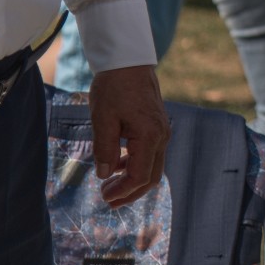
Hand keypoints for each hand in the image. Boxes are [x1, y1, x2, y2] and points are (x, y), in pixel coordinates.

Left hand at [89, 65, 169, 207]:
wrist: (128, 62)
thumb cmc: (114, 87)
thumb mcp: (103, 119)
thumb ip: (105, 149)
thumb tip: (105, 175)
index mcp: (150, 136)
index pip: (140, 176)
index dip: (122, 191)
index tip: (103, 197)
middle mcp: (161, 136)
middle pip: (151, 177)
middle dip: (130, 193)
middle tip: (108, 201)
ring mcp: (161, 131)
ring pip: (153, 167)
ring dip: (133, 181)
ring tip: (109, 188)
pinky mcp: (156, 127)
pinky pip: (151, 154)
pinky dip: (136, 166)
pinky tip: (118, 166)